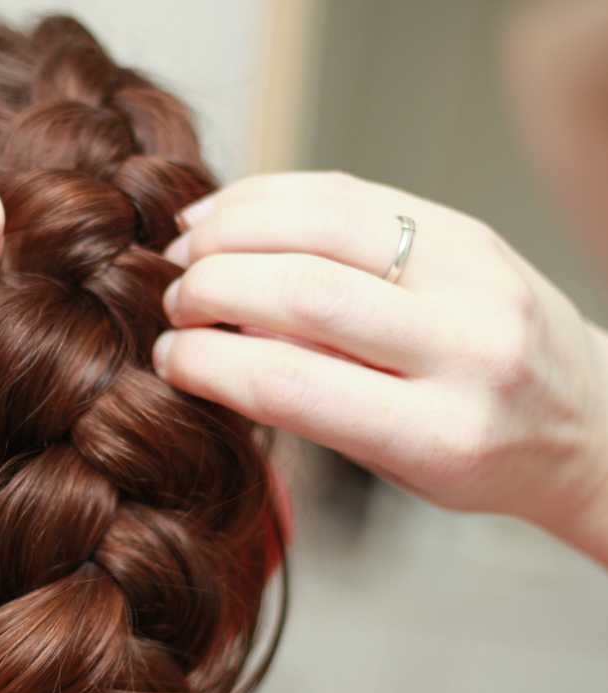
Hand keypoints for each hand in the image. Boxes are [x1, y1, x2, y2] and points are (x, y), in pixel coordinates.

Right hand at [154, 172, 607, 562]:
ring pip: (323, 223)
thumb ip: (311, 400)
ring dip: (231, 228)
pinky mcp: (466, 227)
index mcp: (441, 434)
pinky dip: (271, 196)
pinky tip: (227, 214)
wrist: (584, 416)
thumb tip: (209, 339)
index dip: (204, 362)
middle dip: (209, 288)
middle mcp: (468, 349)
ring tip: (186, 250)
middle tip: (171, 301)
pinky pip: (350, 191)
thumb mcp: (393, 461)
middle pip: (303, 293)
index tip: (165, 356)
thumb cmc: (474, 453)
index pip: (289, 383)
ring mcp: (474, 274)